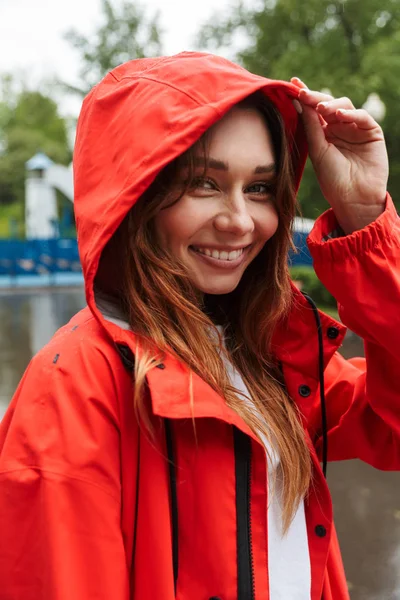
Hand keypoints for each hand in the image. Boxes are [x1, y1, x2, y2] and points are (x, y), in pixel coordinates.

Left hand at [291, 77, 388, 233]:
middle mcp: (339, 128)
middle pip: (328, 104)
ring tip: (321, 108)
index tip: (293, 83)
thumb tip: (301, 101)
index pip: (313, 110)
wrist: (353, 198)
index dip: (304, 96)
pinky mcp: (372, 132)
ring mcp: (355, 129)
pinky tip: (339, 116)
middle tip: (303, 93)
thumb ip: (311, 126)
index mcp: (324, 133)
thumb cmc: (332, 179)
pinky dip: (351, 114)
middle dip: (315, 97)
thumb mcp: (317, 151)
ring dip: (332, 104)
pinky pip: (362, 116)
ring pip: (344, 106)